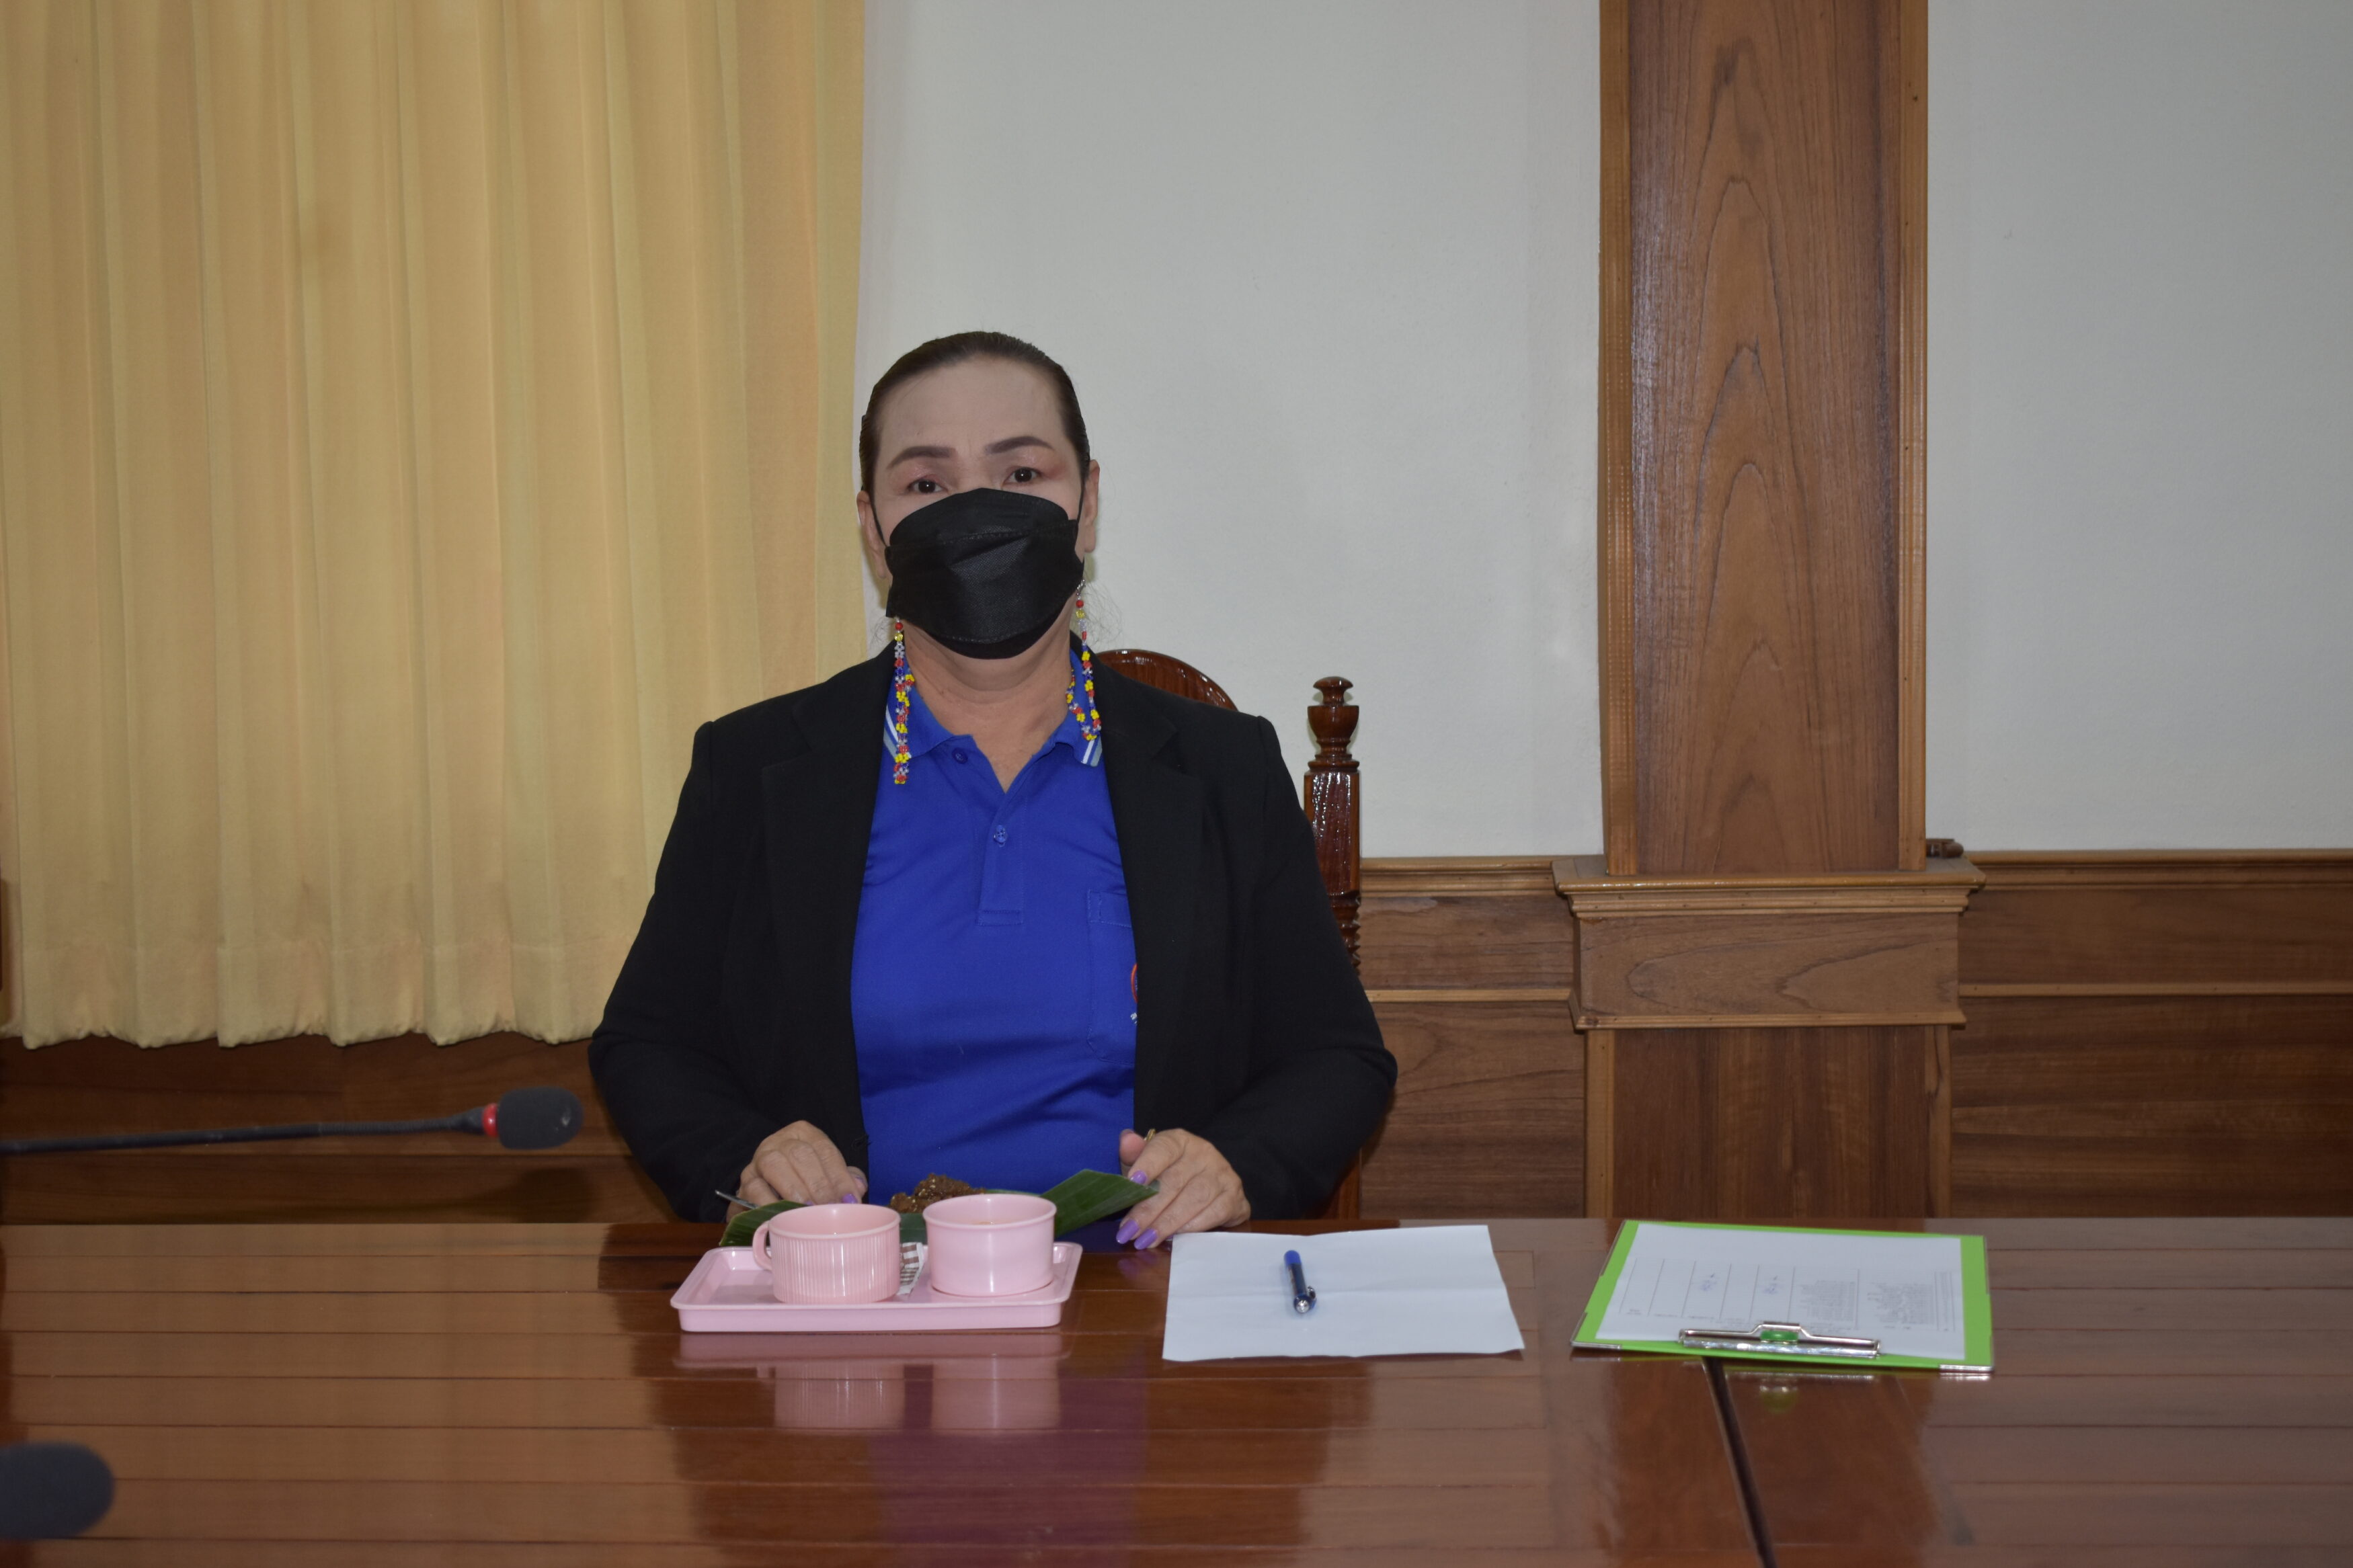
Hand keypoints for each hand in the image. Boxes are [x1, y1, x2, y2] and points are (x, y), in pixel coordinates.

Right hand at [736, 1121, 867, 1209]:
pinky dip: (771, 1204)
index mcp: (803, 1133)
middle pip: (800, 1155)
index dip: (840, 1176)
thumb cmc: (804, 1182)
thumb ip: (845, 1178)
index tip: (850, 1201)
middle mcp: (778, 1142)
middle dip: (820, 1185)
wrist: (766, 1194)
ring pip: (775, 1166)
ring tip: (810, 1212)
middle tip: (831, 1209)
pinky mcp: (744, 1183)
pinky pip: (755, 1190)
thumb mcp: (827, 1174)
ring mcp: (758, 1160)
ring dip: (795, 1191)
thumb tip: (859, 1187)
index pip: (824, 1149)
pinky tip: (785, 1217)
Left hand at [1114, 1128, 1248, 1248]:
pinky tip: (1174, 1238)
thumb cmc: (1169, 1174)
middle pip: (1174, 1181)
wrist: (1207, 1183)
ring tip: (1146, 1240)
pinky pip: (1214, 1214)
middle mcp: (1204, 1152)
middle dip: (1149, 1209)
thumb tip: (1126, 1140)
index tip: (1132, 1183)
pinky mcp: (1234, 1196)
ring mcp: (1222, 1174)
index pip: (1163, 1148)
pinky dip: (1192, 1228)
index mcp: (1179, 1140)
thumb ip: (1134, 1154)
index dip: (1147, 1164)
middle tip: (1130, 1231)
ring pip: (1193, 1200)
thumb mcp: (1147, 1163)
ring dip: (1167, 1224)